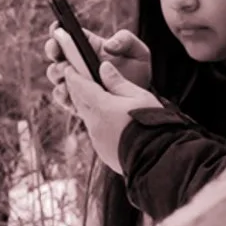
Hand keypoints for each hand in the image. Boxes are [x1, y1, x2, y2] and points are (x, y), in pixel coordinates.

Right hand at [44, 25, 149, 92]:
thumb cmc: (138, 72)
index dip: (58, 29)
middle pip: (55, 52)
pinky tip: (69, 91)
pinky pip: (61, 96)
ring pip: (54, 74)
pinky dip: (62, 93)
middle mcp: (77, 62)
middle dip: (53, 49)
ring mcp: (75, 80)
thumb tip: (108, 45)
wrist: (139, 100)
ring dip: (57, 71)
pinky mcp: (75, 99)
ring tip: (67, 72)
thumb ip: (126, 40)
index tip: (58, 30)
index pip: (67, 34)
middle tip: (59, 52)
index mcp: (89, 45)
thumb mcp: (138, 52)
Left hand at [46, 55, 160, 174]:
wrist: (156, 157)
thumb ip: (118, 82)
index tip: (69, 69)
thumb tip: (103, 68)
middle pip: (78, 102)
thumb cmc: (152, 124)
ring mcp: (96, 139)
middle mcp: (94, 123)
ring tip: (92, 98)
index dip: (73, 76)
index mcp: (102, 107)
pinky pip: (94, 132)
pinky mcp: (102, 150)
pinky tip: (105, 120)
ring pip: (86, 117)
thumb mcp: (139, 96)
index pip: (80, 87)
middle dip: (75, 89)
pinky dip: (96, 122)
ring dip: (85, 106)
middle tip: (75, 80)